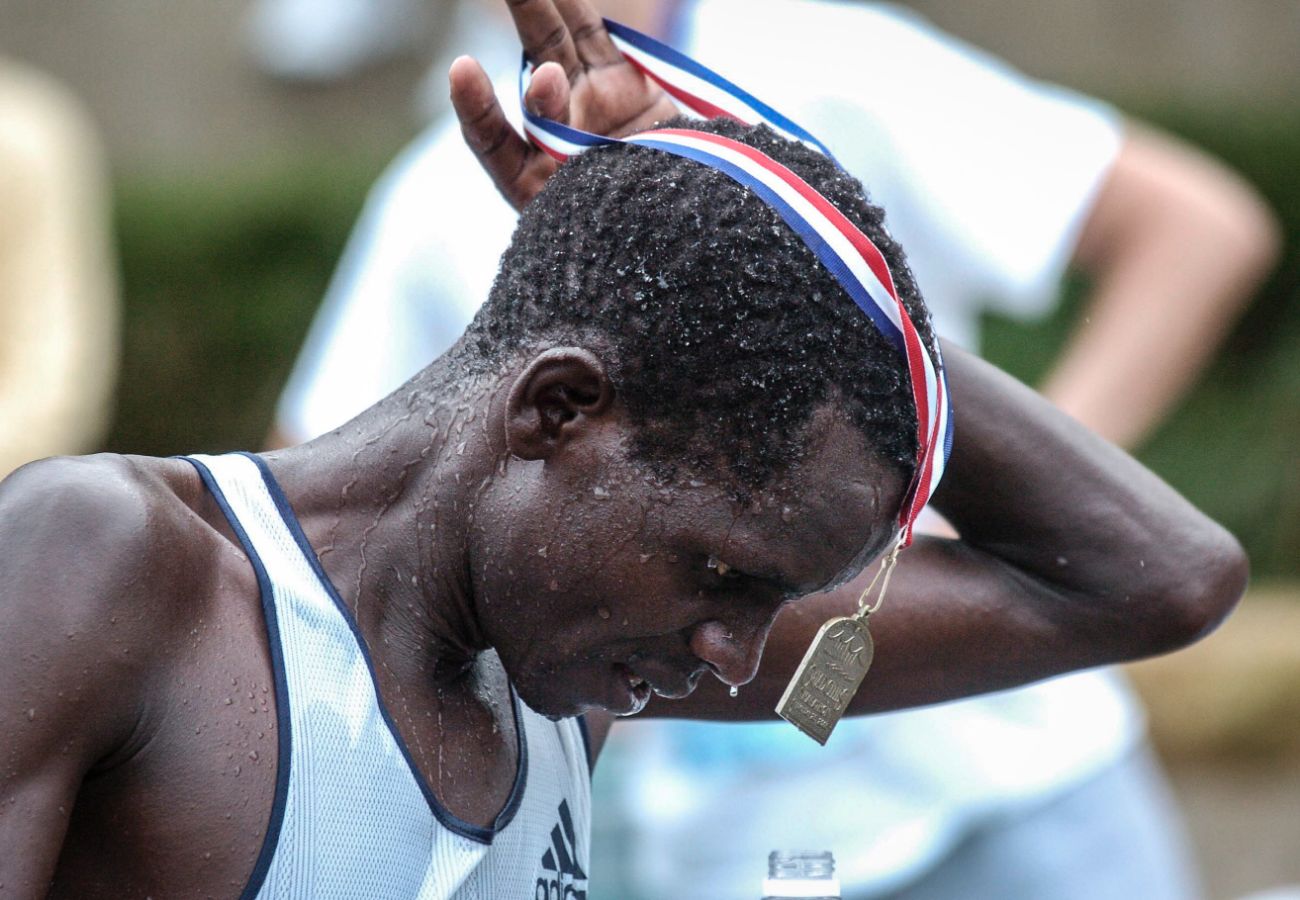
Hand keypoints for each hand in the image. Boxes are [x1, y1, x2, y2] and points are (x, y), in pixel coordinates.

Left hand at [449, 0, 679, 210]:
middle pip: (528, 80)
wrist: (695, 222)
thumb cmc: (640, 231)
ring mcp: (585, 105)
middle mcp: (554, 139)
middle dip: (514, 37)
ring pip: (552, 44)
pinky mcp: (619, 82)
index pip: (493, 142)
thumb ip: (569, 141)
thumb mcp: (601, 201)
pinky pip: (588, 35)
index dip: (476, 106)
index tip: (462, 69)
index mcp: (535, 184)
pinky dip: (570, 5)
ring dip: (533, 5)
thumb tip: (546, 72)